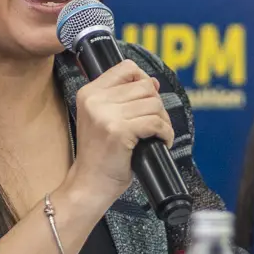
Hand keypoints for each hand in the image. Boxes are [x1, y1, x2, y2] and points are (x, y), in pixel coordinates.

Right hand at [63, 59, 173, 212]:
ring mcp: (106, 115)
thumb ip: (124, 98)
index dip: (143, 80)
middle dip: (157, 105)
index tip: (147, 99)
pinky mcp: (119, 131)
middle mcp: (95, 100)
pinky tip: (161, 142)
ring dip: (163, 121)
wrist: (88, 184)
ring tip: (157, 135)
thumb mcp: (103, 119)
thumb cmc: (99, 156)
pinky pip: (155, 122)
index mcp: (89, 92)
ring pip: (153, 104)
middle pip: (144, 86)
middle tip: (154, 124)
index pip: (126, 68)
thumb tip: (153, 82)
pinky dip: (165, 133)